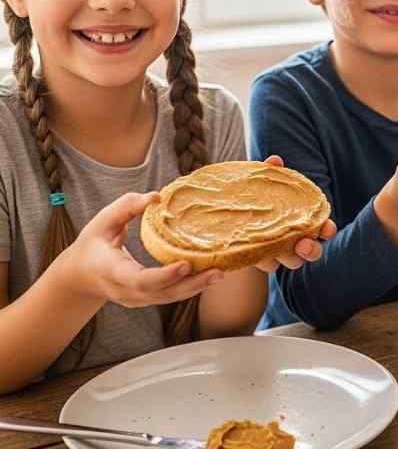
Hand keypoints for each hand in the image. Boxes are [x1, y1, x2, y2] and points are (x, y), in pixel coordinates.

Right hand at [73, 193, 222, 307]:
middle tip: (216, 272)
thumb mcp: (102, 222)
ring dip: (196, 287)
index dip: (162, 277)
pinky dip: (191, 287)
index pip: (138, 280)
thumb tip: (156, 196)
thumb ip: (126, 207)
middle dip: (190, 284)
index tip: (184, 265)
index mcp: (111, 271)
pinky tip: (210, 276)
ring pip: (169, 298)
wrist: (80, 277)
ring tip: (220, 273)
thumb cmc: (93, 244)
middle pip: (161, 294)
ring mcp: (136, 299)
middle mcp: (125, 290)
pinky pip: (171, 296)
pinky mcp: (147, 300)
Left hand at [254, 155, 336, 271]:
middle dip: (312, 250)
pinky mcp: (258, 258)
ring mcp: (277, 251)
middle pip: (311, 252)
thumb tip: (276, 161)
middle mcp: (294, 239)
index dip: (327, 229)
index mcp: (302, 221)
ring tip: (280, 251)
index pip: (321, 229)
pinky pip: (267, 264)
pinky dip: (265, 259)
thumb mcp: (259, 181)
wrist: (223, 208)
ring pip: (293, 262)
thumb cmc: (252, 193)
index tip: (326, 227)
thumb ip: (269, 173)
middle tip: (304, 243)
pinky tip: (256, 251)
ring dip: (292, 258)